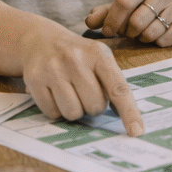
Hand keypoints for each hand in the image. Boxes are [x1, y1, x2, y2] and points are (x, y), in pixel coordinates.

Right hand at [20, 26, 144, 135]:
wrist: (40, 40)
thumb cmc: (78, 55)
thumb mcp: (99, 59)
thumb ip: (113, 84)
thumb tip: (127, 119)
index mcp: (99, 54)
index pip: (118, 89)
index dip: (129, 112)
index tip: (137, 132)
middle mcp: (75, 59)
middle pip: (94, 106)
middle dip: (93, 106)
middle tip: (86, 92)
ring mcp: (53, 69)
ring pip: (73, 113)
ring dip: (74, 109)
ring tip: (70, 92)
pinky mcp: (34, 79)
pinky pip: (52, 113)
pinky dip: (56, 109)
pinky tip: (54, 92)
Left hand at [85, 0, 171, 46]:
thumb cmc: (143, 8)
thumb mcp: (123, 7)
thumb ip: (104, 14)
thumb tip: (89, 21)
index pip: (123, 2)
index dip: (112, 21)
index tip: (107, 32)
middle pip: (136, 21)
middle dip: (128, 32)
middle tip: (129, 33)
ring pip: (150, 33)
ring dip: (142, 39)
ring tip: (142, 34)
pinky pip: (164, 40)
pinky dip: (156, 43)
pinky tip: (157, 37)